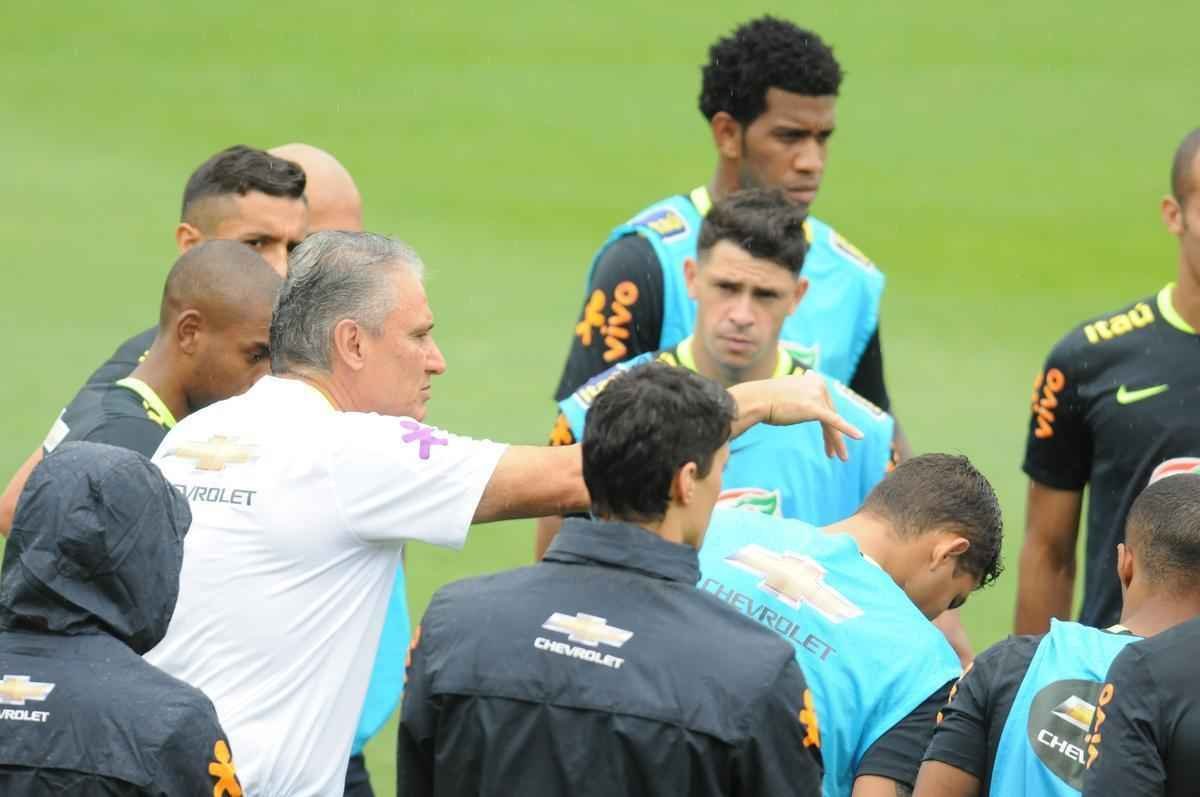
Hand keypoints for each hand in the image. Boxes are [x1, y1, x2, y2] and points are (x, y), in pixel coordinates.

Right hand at [734, 371, 862, 459]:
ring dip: (836, 441)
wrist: (756, 400)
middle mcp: (818, 384)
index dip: (828, 423)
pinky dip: (848, 429)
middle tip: (834, 453)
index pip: (825, 404)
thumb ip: (796, 394)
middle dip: (833, 436)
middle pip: (831, 414)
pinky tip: (858, 437)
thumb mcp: (785, 392)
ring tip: (840, 457)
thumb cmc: (765, 399)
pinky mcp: (815, 408)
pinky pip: (835, 421)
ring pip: (832, 422)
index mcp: (813, 379)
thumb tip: (796, 397)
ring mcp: (817, 395)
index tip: (827, 438)